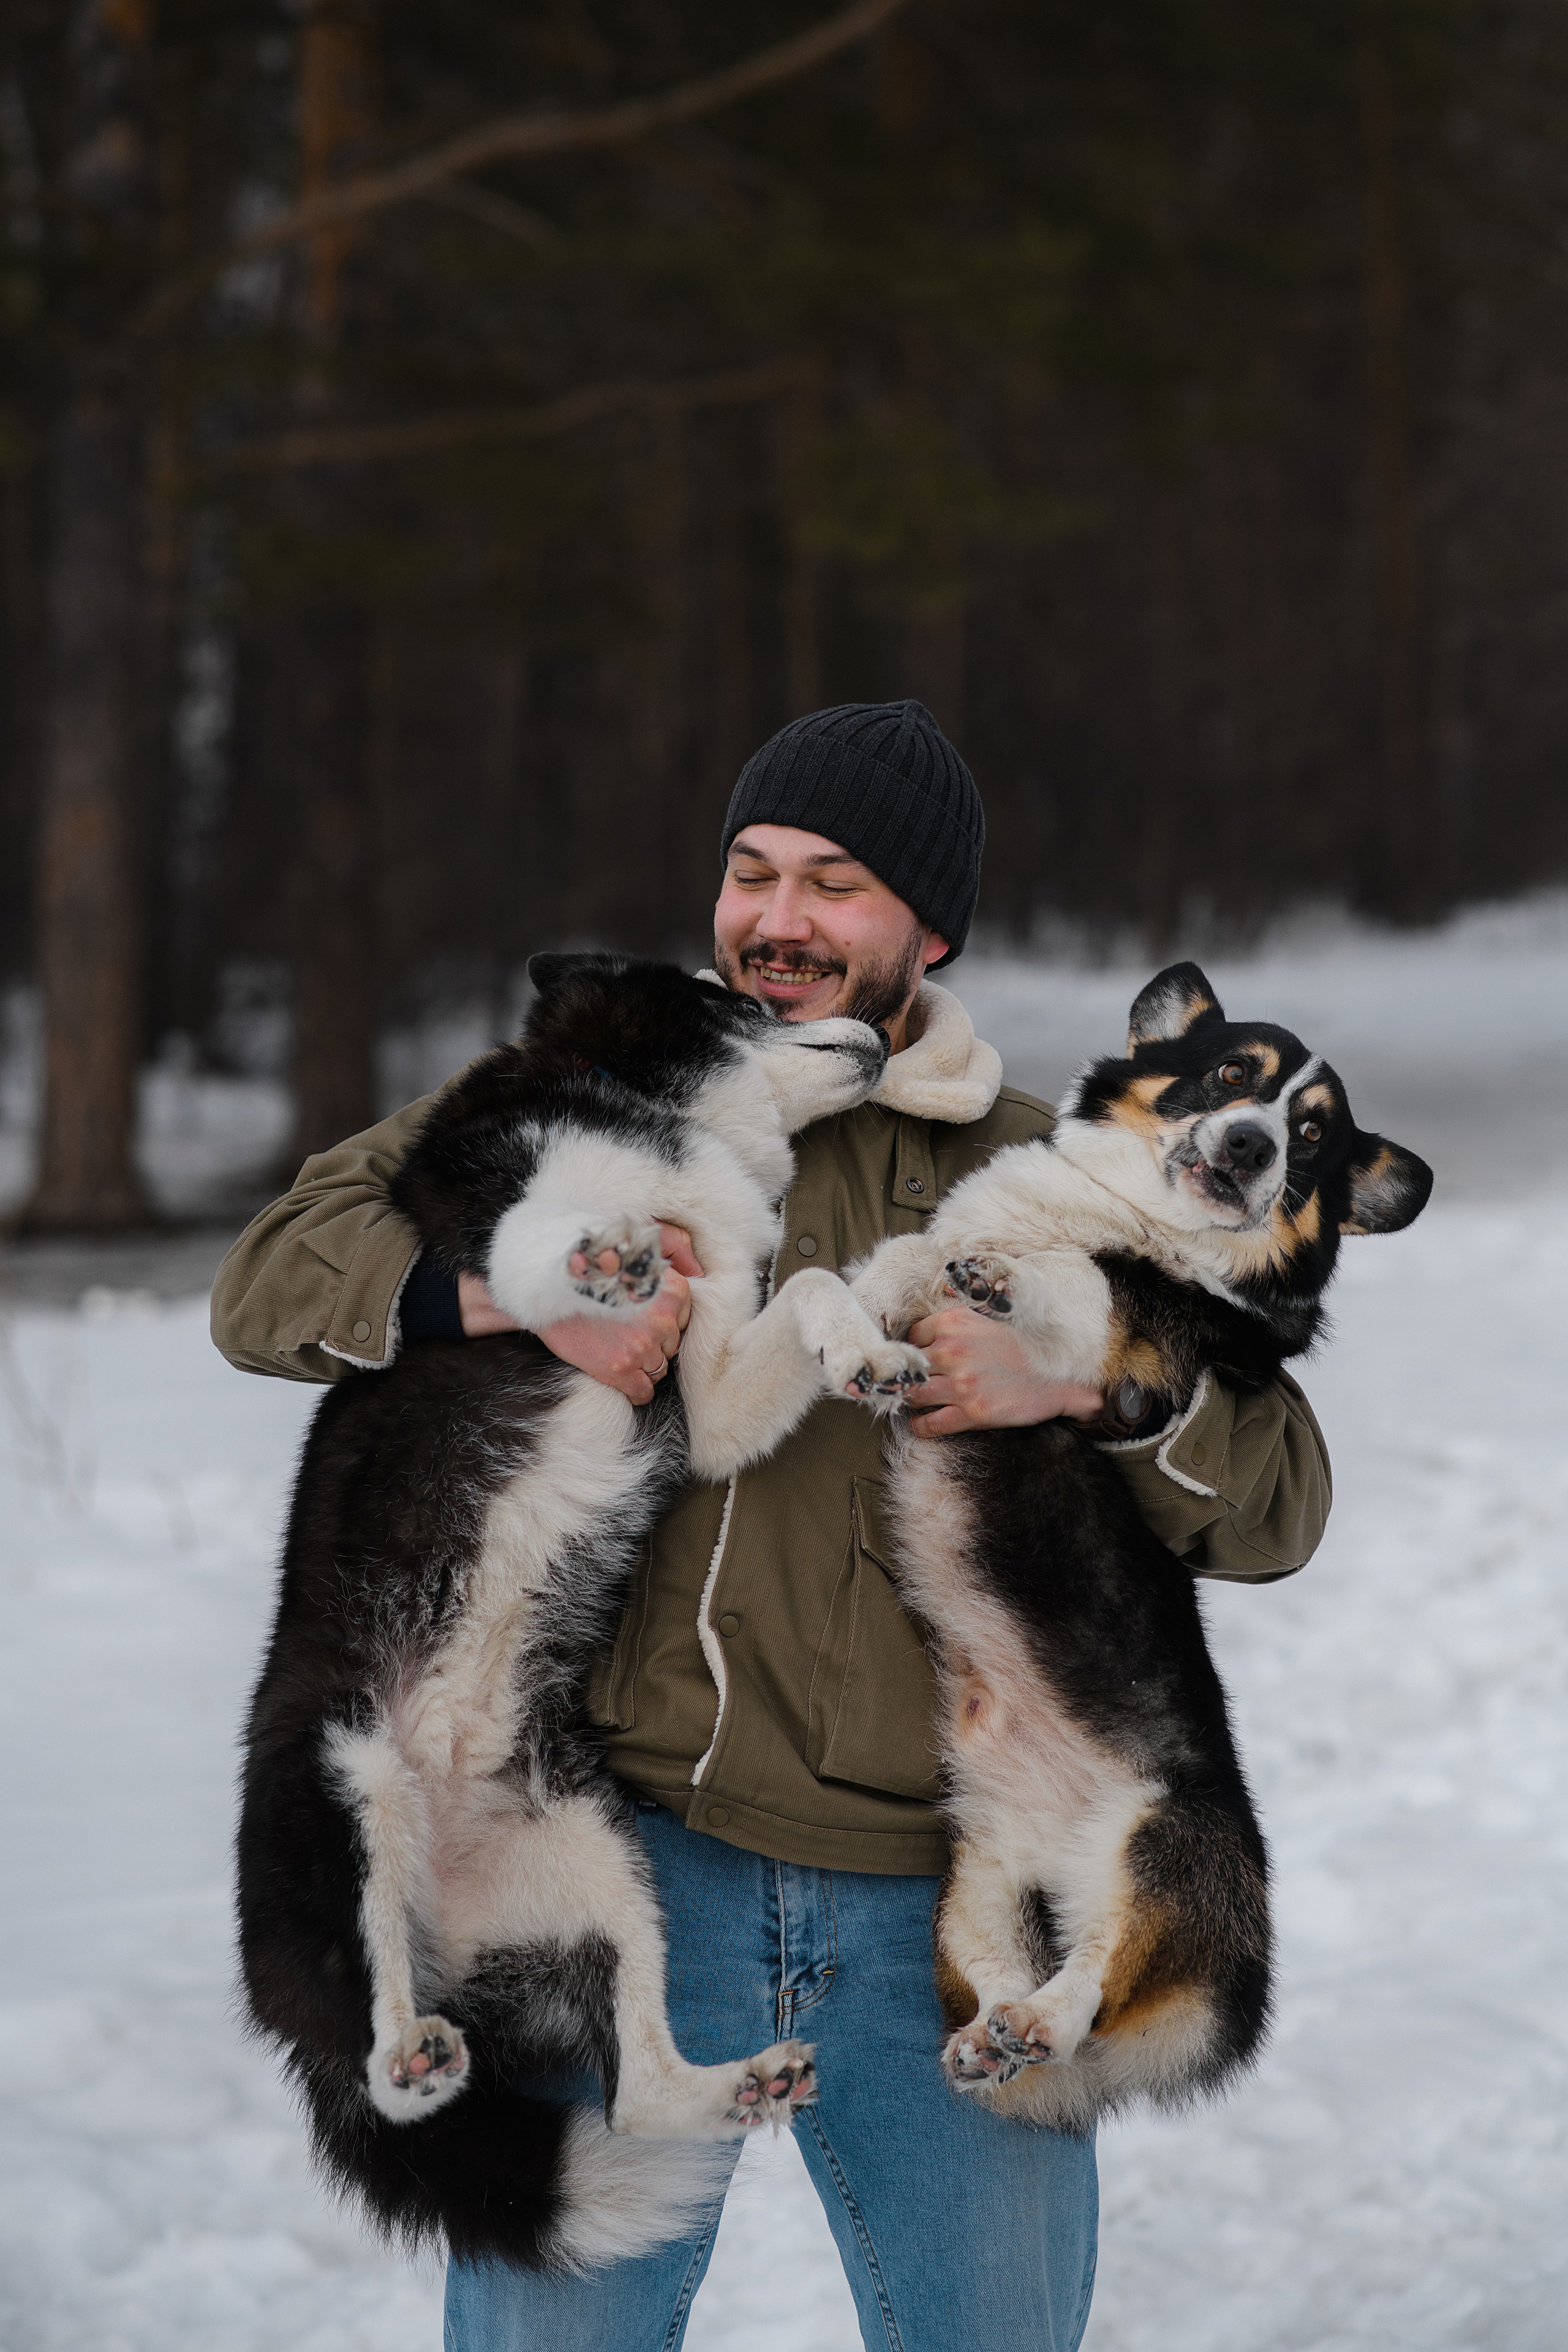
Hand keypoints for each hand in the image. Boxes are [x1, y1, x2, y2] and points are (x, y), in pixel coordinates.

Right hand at [540, 1225, 702, 1403]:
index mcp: (671, 1288)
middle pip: (671, 1345)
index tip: (643, 1318)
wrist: (545, 1291)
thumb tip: (698, 1268)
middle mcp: (661, 1318)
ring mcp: (642, 1346)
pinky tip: (622, 1377)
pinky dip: (636, 1390)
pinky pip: (644, 1392)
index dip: (663, 1320)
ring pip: (660, 1369)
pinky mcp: (620, 1369)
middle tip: (626, 1334)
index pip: (683, 1318)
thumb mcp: (633, 1247)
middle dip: (653, 1343)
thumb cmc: (589, 1269)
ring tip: (620, 1352)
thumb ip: (673, 1248)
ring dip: (644, 1365)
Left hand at [904, 1304, 1103, 1438]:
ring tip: (916, 1403)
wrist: (1062, 1374)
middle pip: (910, 1367)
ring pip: (913, 1395)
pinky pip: (930, 1424)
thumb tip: (940, 1295)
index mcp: (954, 1322)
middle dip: (909, 1376)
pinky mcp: (972, 1412)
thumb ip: (963, 1310)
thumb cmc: (1029, 1343)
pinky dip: (922, 1426)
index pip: (913, 1336)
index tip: (918, 1357)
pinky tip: (924, 1424)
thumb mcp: (994, 1313)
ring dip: (911, 1401)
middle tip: (912, 1383)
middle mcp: (952, 1351)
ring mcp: (961, 1383)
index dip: (915, 1348)